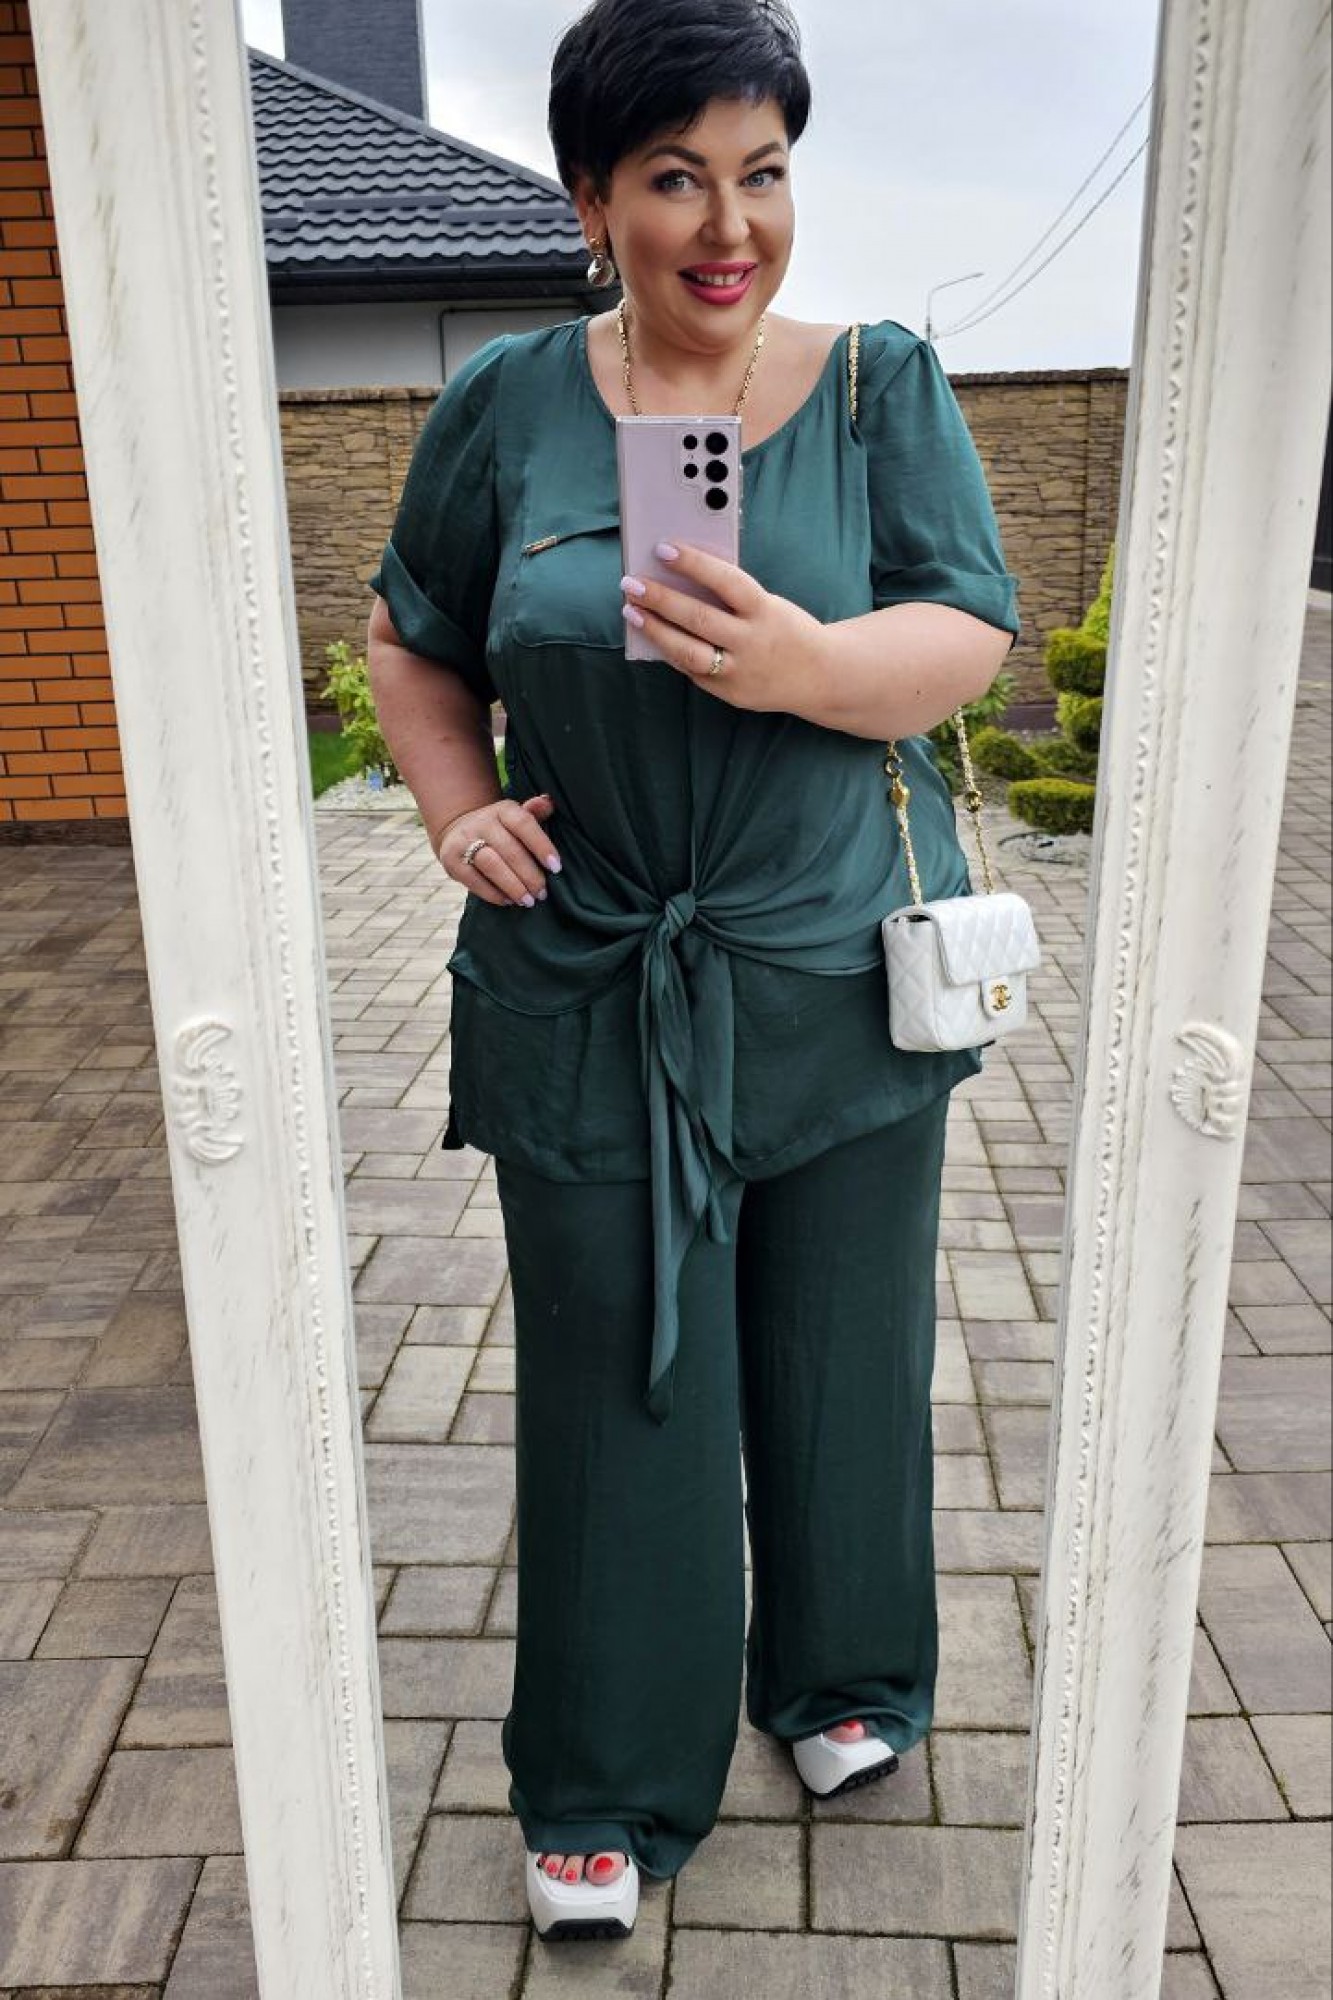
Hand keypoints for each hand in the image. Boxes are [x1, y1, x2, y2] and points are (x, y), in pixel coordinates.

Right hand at [435, 794, 561, 908]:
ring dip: (513, 886)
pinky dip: (493, 894)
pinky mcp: (451, 861)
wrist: (457, 830)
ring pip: (492, 865)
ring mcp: (464, 841)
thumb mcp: (516, 817)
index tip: (556, 867)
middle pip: (510, 850)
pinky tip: (508, 901)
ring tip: (527, 901)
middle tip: (542, 893)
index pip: (524, 824)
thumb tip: (549, 802)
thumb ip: (534, 812)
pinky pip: (474, 880)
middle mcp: (482, 822)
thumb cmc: (500, 829)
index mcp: (503, 810)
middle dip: (530, 875)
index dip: (542, 846)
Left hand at [620, 543, 830, 715]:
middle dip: (660, 599)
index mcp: (765, 611)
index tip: (663, 548)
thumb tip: (683, 581)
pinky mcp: (730, 692)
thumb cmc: (786, 630)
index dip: (694, 564)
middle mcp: (752, 642)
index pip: (726, 581)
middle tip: (631, 582)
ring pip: (688, 652)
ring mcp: (740, 671)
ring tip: (633, 612)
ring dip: (656, 630)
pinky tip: (655, 636)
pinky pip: (693, 671)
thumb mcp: (769, 605)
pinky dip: (671, 652)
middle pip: (698, 619)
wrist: (822, 676)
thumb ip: (733, 598)